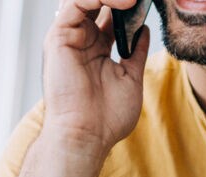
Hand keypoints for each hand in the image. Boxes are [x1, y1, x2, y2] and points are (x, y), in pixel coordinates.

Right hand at [42, 0, 151, 155]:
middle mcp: (80, 40)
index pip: (108, 15)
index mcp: (95, 49)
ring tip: (134, 0)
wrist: (88, 135)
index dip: (126, 7)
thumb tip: (143, 29)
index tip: (147, 4)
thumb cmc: (107, 117)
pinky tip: (123, 3)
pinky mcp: (59, 37)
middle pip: (95, 3)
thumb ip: (135, 52)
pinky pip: (76, 3)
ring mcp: (69, 37)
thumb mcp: (130, 78)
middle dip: (116, 0)